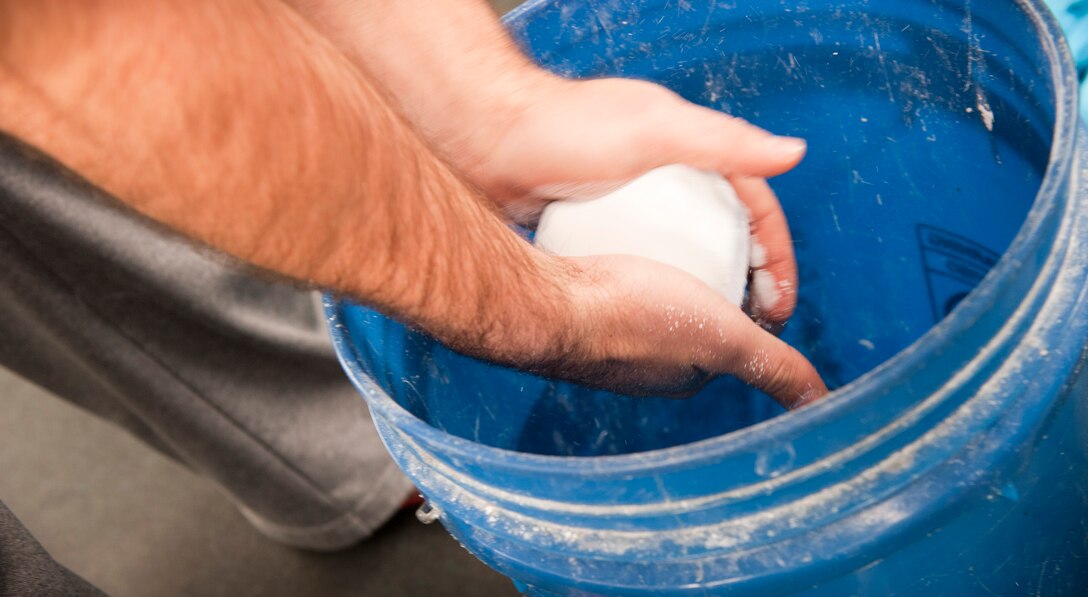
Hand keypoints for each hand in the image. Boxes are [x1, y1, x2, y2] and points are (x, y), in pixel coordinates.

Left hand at [457, 74, 803, 325]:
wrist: (489, 145)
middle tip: (757, 331)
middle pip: (727, 235)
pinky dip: (660, 289)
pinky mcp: (601, 227)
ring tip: (716, 337)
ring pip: (686, 254)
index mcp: (695, 151)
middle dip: (748, 282)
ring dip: (707, 291)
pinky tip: (659, 317)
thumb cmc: (565, 130)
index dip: (777, 257)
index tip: (782, 302)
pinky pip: (645, 263)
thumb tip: (793, 152)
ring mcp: (634, 205)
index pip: (757, 209)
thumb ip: (724, 142)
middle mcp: (670, 178)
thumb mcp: (655, 132)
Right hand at [550, 254, 825, 407]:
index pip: (733, 327)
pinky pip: (618, 281)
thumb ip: (774, 368)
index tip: (748, 250)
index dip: (748, 288)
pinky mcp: (581, 308)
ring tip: (673, 223)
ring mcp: (610, 338)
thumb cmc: (631, 317)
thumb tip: (820, 401)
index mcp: (684, 373)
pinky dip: (628, 257)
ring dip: (669, 263)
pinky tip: (627, 231)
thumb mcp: (724, 338)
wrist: (549, 302)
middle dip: (709, 272)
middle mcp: (647, 363)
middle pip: (695, 307)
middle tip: (712, 229)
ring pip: (656, 292)